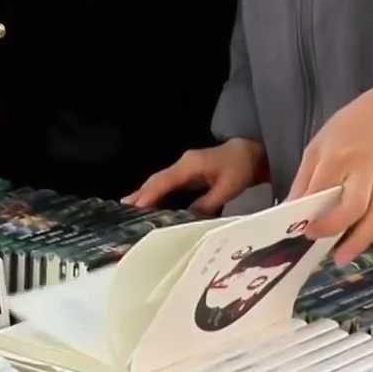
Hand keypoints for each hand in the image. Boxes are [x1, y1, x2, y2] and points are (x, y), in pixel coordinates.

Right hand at [124, 138, 267, 213]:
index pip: (165, 181)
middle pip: (157, 180)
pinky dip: (157, 194)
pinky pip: (168, 184)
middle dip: (141, 194)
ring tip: (128, 210)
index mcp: (190, 165)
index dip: (150, 194)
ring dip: (146, 194)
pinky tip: (150, 204)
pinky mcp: (188, 174)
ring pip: (160, 182)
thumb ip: (209, 202)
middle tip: (122, 210)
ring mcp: (184, 168)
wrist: (250, 153)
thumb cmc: (240, 168)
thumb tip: (188, 217)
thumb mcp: (228, 187)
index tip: (135, 207)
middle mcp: (183, 165)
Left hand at [290, 79, 372, 265]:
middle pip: (356, 206)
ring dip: (361, 241)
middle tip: (319, 244)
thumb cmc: (345, 131)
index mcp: (338, 157)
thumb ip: (305, 180)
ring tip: (341, 257)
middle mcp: (364, 170)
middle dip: (337, 229)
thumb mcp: (317, 147)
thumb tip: (290, 211)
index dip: (314, 212)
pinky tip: (365, 240)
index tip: (303, 229)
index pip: (325, 188)